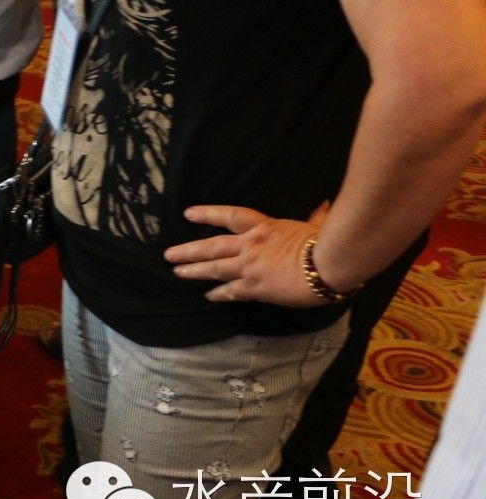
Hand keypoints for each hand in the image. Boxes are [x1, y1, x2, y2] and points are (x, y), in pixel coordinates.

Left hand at [164, 202, 333, 305]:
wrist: (328, 264)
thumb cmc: (325, 242)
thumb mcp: (316, 224)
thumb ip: (316, 215)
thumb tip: (325, 203)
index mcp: (262, 227)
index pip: (229, 216)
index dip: (207, 214)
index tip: (188, 214)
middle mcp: (249, 245)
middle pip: (211, 246)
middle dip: (188, 250)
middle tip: (169, 254)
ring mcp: (249, 267)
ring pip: (214, 269)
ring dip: (194, 271)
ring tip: (177, 272)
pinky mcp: (256, 287)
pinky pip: (231, 291)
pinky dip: (218, 293)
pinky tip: (208, 295)